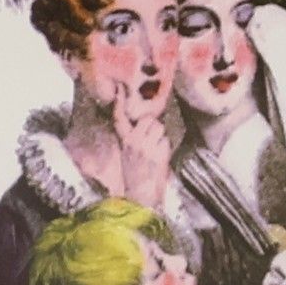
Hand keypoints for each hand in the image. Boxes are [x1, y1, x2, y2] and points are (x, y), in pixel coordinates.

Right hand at [111, 86, 172, 208]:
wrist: (141, 197)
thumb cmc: (136, 177)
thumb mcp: (128, 154)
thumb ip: (134, 138)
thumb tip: (148, 124)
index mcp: (123, 141)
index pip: (119, 117)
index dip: (119, 101)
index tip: (120, 87)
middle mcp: (133, 142)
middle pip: (149, 119)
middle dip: (154, 126)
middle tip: (153, 139)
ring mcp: (145, 147)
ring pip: (159, 128)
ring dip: (161, 137)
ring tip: (156, 150)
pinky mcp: (158, 154)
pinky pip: (166, 141)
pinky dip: (166, 148)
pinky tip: (160, 159)